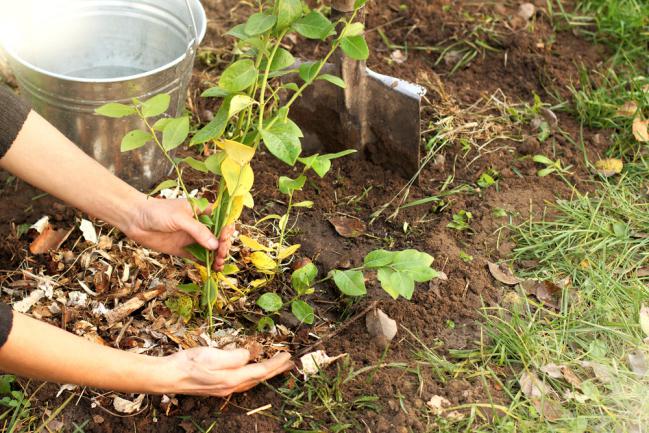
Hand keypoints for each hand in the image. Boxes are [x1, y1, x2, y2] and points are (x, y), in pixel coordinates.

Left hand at [123, 197, 232, 269]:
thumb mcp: (180, 218)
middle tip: (221, 253)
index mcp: (203, 211)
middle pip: (220, 237)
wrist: (135, 220)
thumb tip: (215, 246)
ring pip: (212, 249)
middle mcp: (201, 225)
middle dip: (224, 245)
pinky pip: (200, 258)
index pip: (222, 220)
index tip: (224, 237)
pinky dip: (208, 264)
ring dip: (218, 257)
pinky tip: (213, 269)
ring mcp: (193, 239)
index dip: (227, 230)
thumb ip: (198, 231)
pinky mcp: (185, 250)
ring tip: (218, 264)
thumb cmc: (157, 211)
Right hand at [161, 348, 292, 396]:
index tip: (288, 355)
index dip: (276, 363)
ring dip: (266, 373)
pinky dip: (254, 376)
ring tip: (277, 366)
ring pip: (252, 381)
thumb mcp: (213, 354)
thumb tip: (250, 355)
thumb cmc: (188, 363)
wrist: (168, 376)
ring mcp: (224, 389)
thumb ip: (234, 356)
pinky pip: (243, 382)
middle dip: (276, 370)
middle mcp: (231, 387)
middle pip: (260, 379)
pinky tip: (252, 373)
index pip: (261, 371)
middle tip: (290, 363)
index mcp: (232, 379)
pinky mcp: (218, 387)